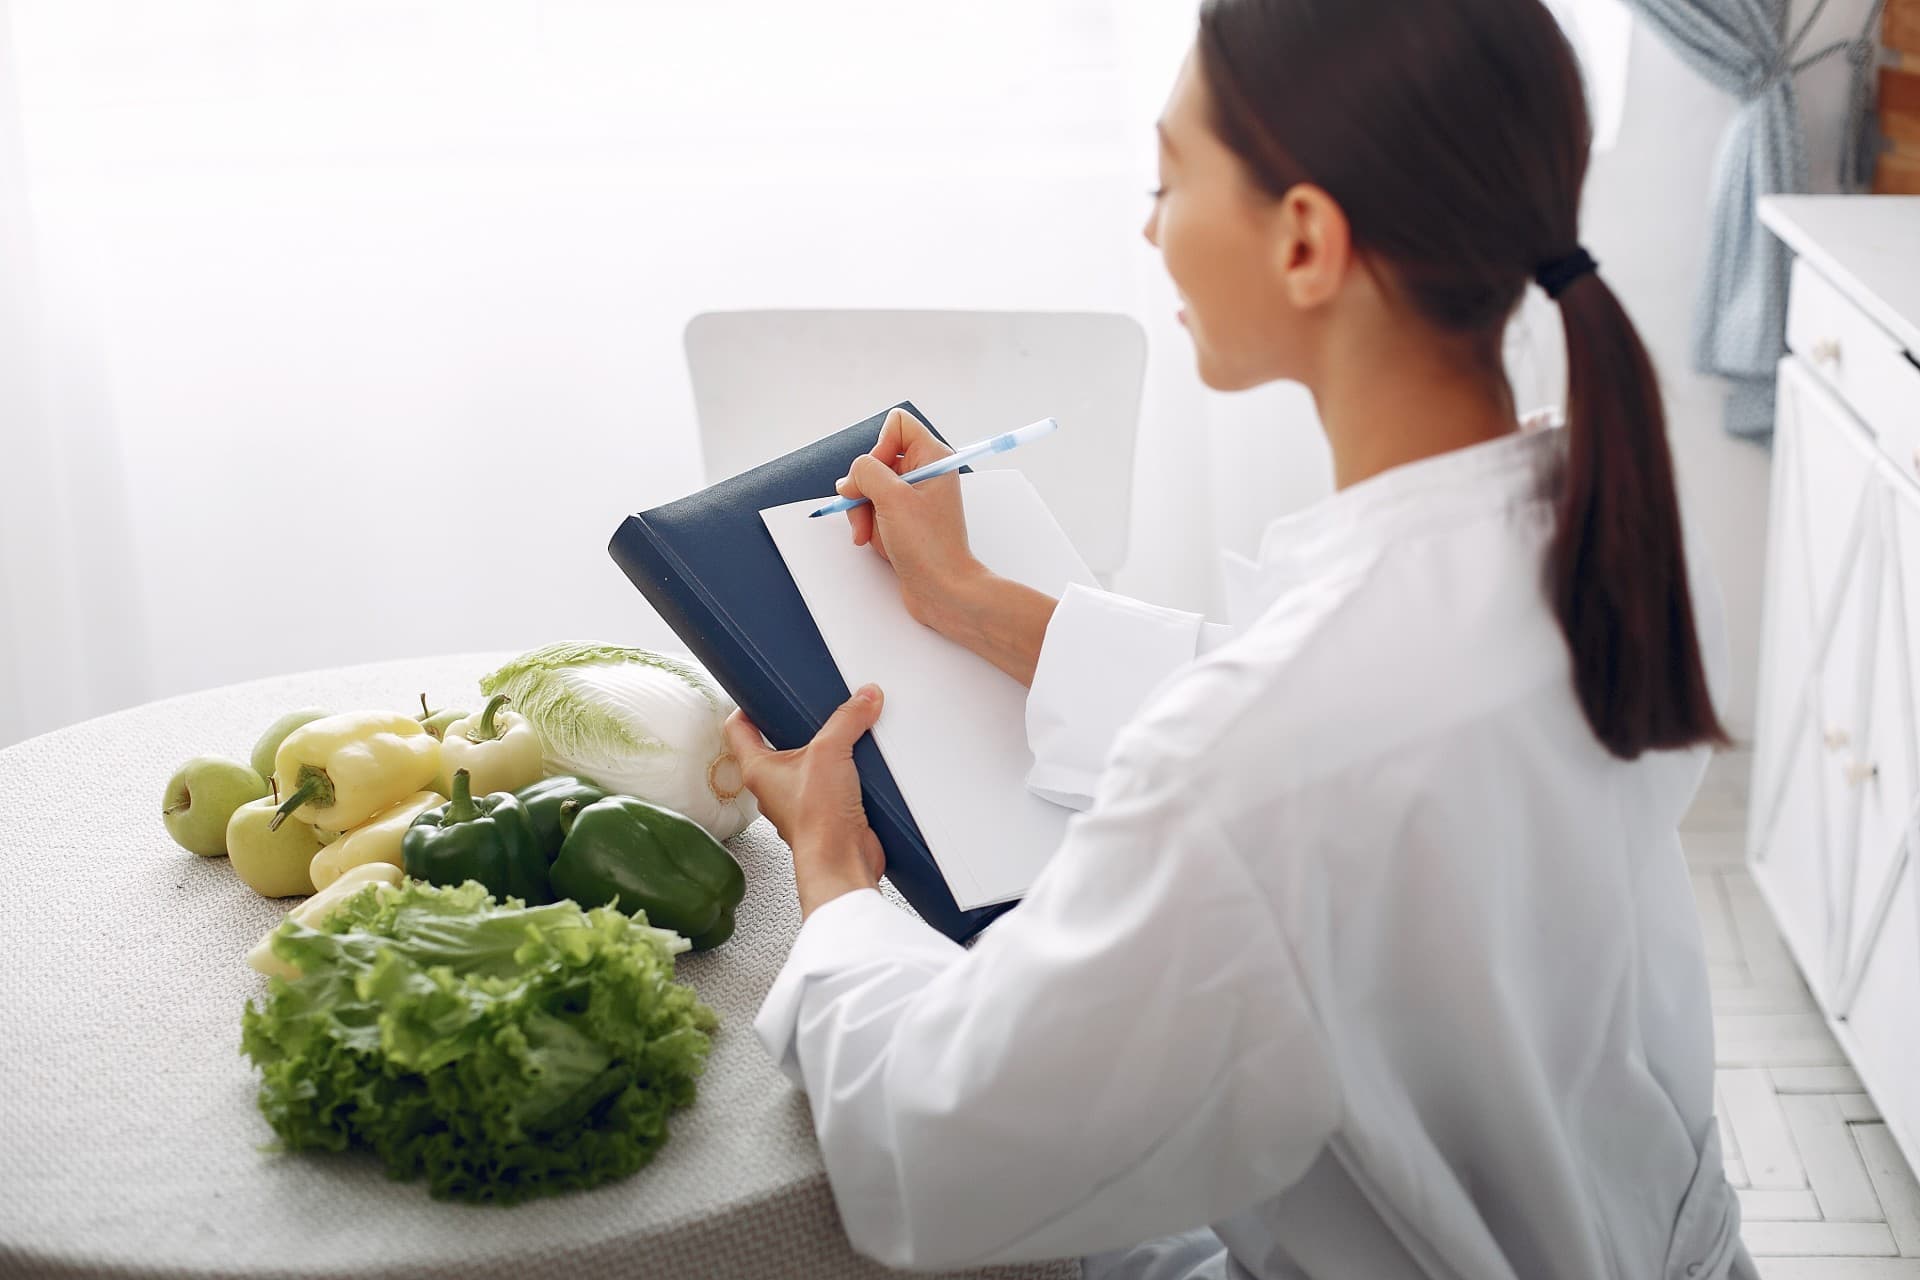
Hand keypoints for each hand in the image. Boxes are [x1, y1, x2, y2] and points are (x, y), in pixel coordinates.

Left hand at [723, 687, 887, 918]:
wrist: (843, 861)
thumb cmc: (817, 822)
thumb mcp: (830, 752)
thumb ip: (847, 720)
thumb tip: (862, 698)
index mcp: (758, 768)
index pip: (738, 728)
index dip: (746, 706)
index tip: (761, 692)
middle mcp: (774, 786)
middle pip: (779, 744)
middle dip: (799, 726)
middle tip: (814, 707)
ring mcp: (801, 799)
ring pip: (811, 764)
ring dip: (829, 750)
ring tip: (846, 731)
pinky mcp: (828, 810)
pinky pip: (837, 782)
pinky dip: (850, 771)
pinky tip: (865, 762)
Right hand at [838, 407, 986, 628]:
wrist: (943, 590)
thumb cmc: (929, 546)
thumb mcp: (891, 499)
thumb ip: (865, 473)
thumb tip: (851, 477)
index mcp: (932, 458)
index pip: (897, 425)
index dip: (879, 447)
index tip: (880, 476)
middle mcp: (924, 473)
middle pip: (876, 460)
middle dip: (863, 487)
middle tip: (866, 511)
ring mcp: (913, 498)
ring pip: (869, 488)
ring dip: (861, 511)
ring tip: (867, 534)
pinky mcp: (904, 520)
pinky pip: (873, 510)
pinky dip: (867, 525)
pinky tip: (873, 542)